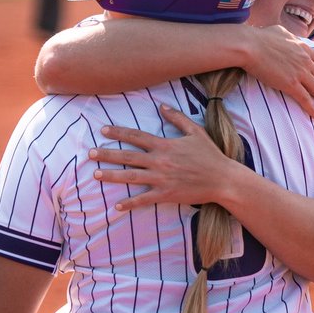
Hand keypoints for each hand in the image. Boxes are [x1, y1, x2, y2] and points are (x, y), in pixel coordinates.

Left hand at [91, 105, 242, 211]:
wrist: (223, 179)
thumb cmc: (211, 155)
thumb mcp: (196, 132)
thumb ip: (178, 118)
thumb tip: (162, 106)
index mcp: (165, 145)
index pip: (137, 137)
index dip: (118, 133)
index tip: (103, 130)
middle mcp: (160, 161)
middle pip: (128, 156)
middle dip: (107, 154)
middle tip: (90, 153)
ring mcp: (162, 178)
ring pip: (131, 176)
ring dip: (112, 175)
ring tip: (96, 174)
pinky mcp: (166, 194)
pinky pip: (144, 199)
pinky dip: (130, 203)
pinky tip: (117, 206)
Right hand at [244, 26, 313, 117]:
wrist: (251, 46)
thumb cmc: (261, 37)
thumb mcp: (281, 32)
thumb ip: (290, 37)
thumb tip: (289, 37)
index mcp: (304, 48)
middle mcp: (305, 61)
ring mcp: (299, 73)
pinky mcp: (290, 84)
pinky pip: (305, 98)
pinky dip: (312, 108)